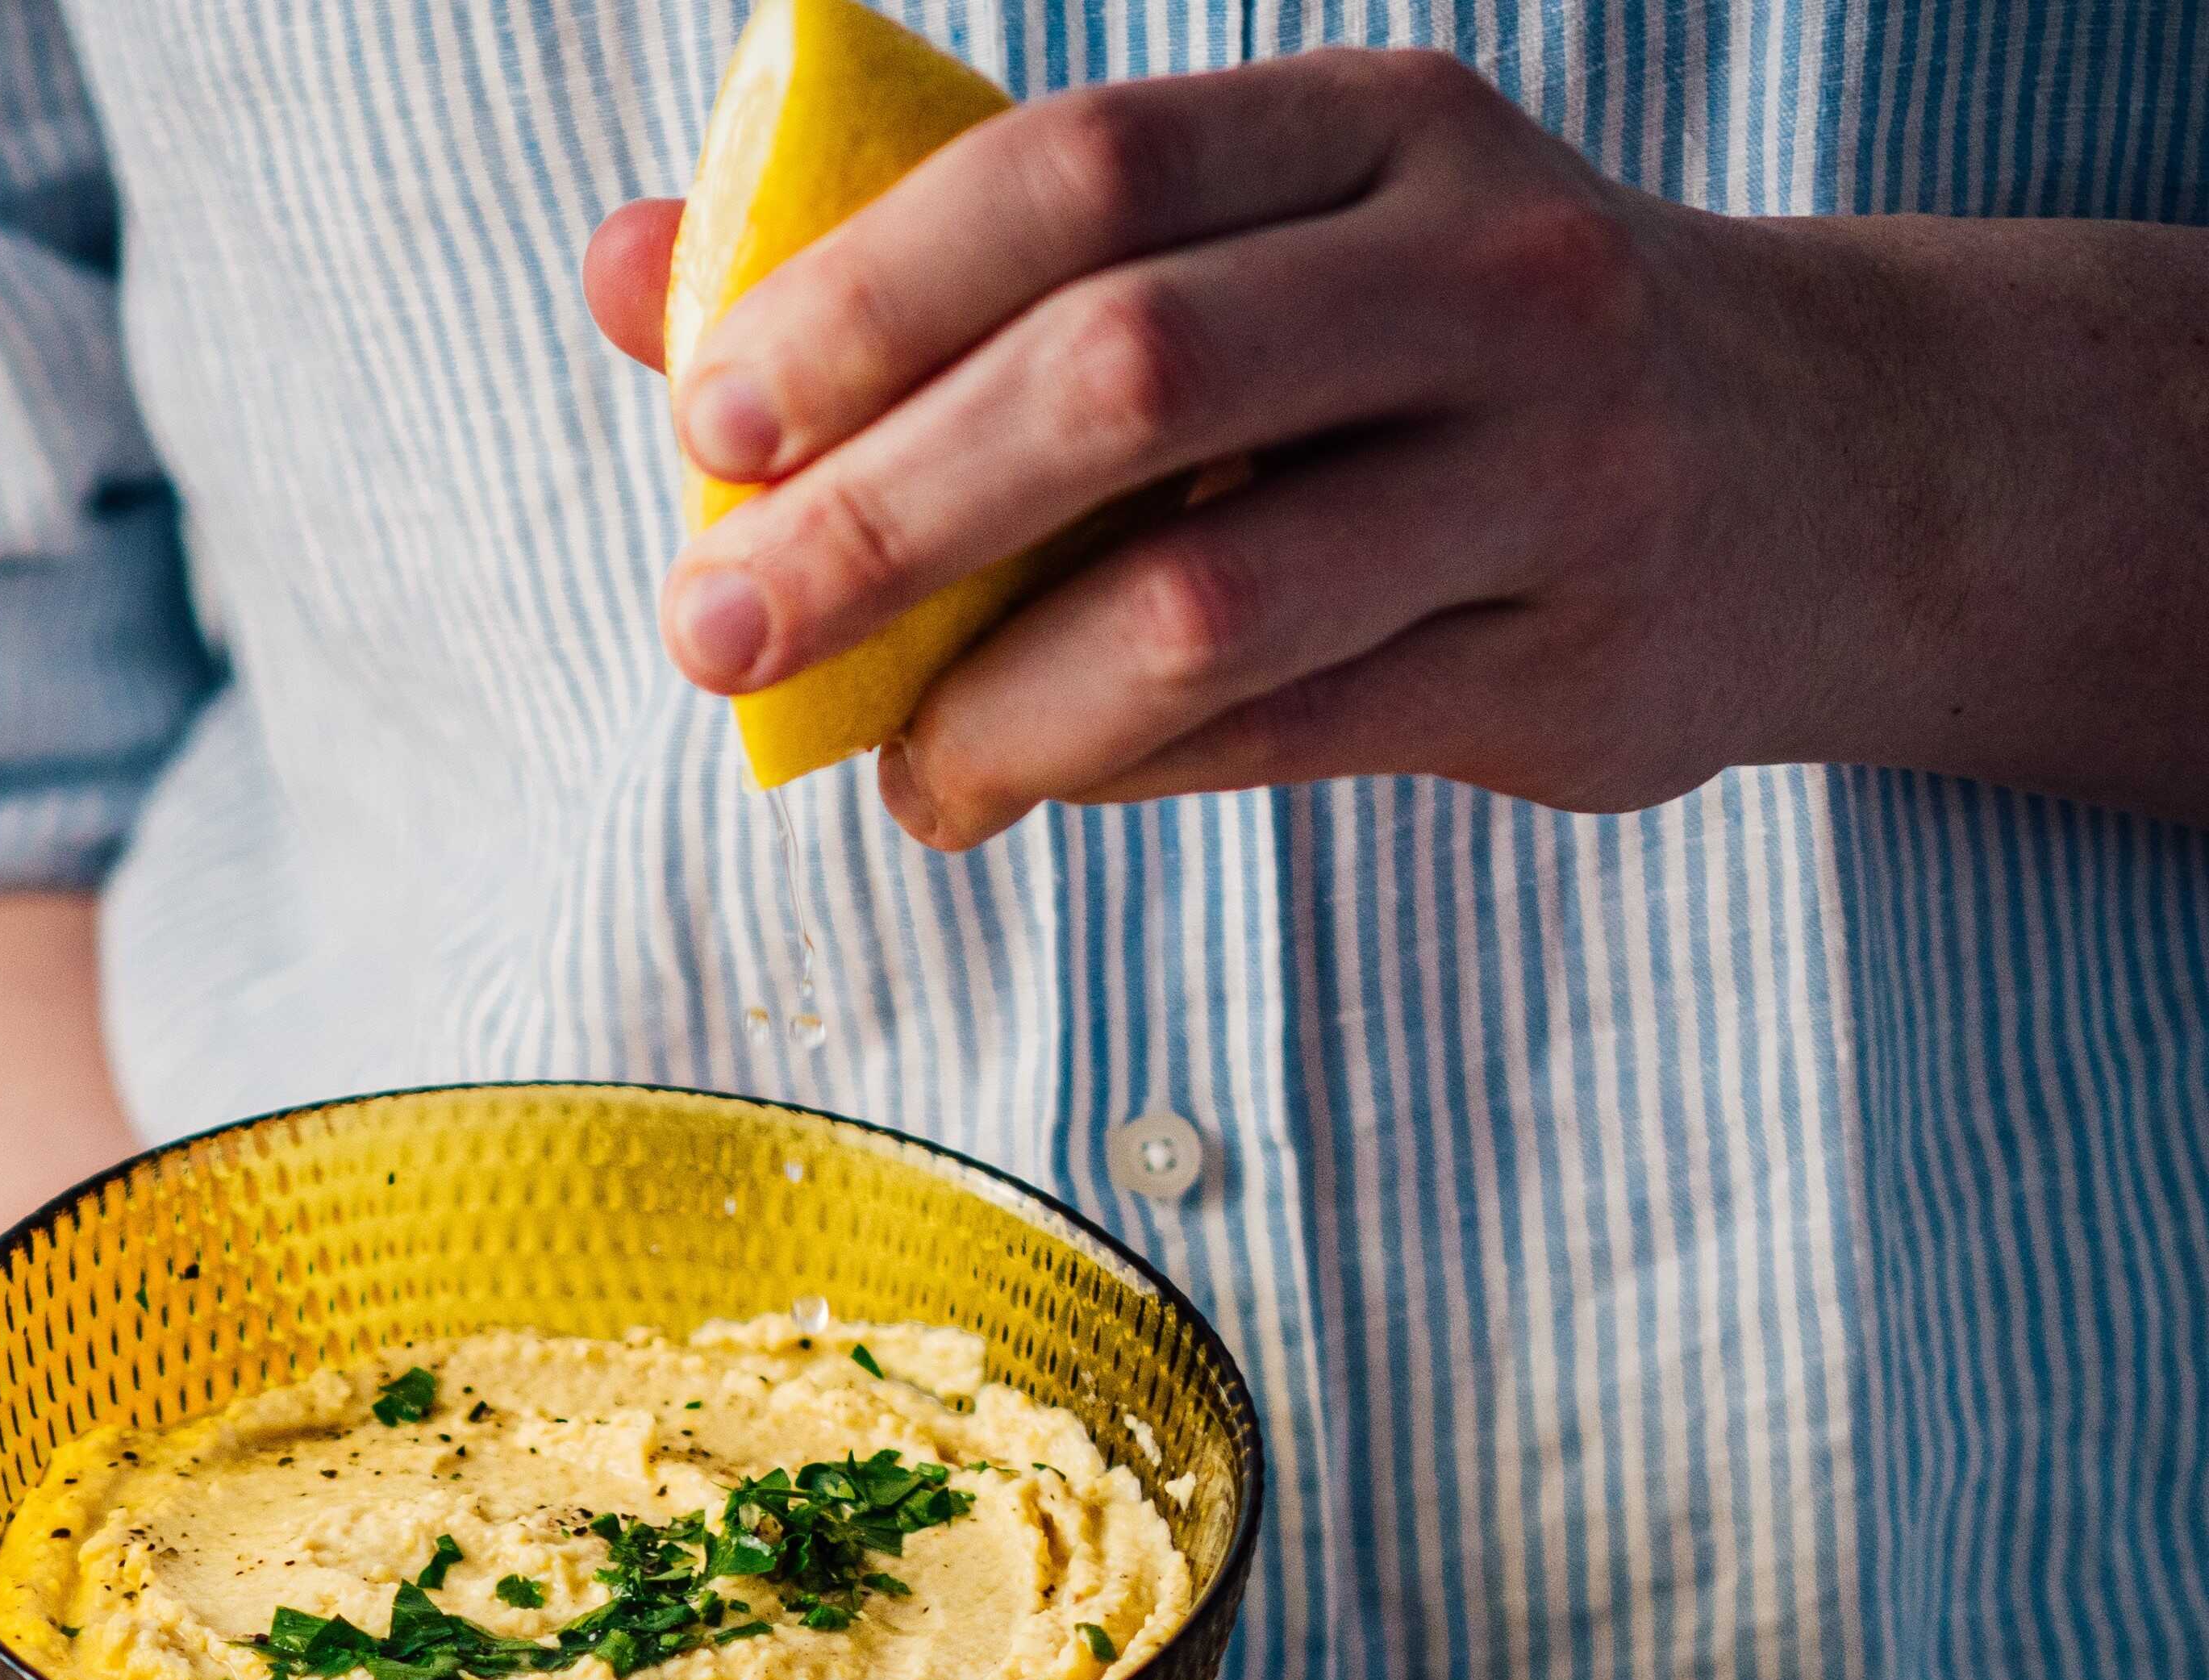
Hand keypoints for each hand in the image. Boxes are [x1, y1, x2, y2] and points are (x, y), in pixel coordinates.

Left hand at [587, 49, 1871, 842]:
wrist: (1822, 467)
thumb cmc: (1435, 348)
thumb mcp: (1247, 245)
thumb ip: (948, 261)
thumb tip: (632, 279)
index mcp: (1374, 126)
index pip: (1086, 168)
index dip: (872, 292)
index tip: (712, 420)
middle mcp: (1486, 272)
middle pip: (1122, 378)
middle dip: (879, 518)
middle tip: (713, 631)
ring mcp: (1555, 474)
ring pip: (1204, 605)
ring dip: (990, 705)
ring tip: (884, 765)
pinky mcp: (1571, 671)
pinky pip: (1275, 739)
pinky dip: (1106, 771)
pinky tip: (1007, 779)